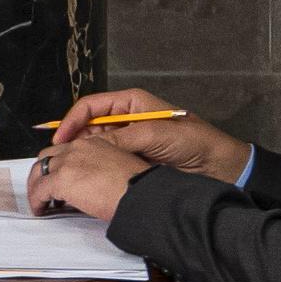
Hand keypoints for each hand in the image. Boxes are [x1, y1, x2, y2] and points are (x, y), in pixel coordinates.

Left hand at [31, 138, 144, 220]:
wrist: (143, 195)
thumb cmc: (139, 188)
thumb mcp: (118, 169)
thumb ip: (97, 170)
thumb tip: (86, 186)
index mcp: (93, 144)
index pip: (65, 150)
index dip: (58, 166)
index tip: (57, 179)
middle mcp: (78, 148)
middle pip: (47, 157)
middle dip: (42, 173)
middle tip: (44, 190)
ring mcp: (68, 162)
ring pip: (39, 171)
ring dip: (37, 187)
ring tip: (40, 201)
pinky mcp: (62, 179)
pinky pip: (40, 190)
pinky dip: (37, 200)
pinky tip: (41, 210)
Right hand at [47, 85, 248, 181]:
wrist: (220, 168)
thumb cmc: (194, 141)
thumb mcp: (156, 133)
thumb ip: (122, 137)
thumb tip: (91, 147)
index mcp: (131, 103)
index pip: (90, 107)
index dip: (72, 121)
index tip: (61, 140)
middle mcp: (126, 120)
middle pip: (88, 127)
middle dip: (73, 141)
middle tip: (60, 159)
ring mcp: (129, 142)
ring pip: (95, 147)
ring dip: (82, 156)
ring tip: (70, 169)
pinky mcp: (133, 161)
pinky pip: (107, 162)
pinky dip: (95, 169)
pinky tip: (87, 177)